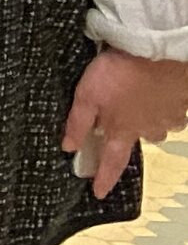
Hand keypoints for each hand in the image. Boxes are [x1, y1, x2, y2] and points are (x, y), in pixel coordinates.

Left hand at [64, 48, 187, 198]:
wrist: (157, 51)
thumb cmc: (118, 73)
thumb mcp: (86, 95)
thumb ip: (77, 123)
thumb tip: (68, 147)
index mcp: (123, 130)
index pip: (112, 161)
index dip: (104, 178)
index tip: (99, 193)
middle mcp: (149, 128)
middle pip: (138, 142)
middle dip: (128, 140)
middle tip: (122, 128)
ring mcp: (169, 116)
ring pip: (159, 127)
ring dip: (148, 121)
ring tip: (139, 107)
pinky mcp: (182, 101)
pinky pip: (175, 111)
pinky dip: (165, 107)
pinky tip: (158, 95)